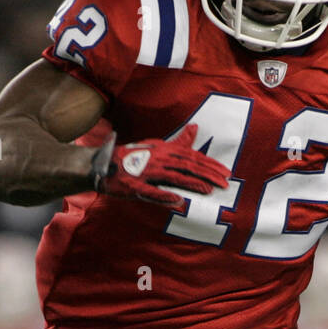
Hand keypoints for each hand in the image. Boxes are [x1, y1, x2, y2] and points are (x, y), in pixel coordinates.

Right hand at [92, 123, 229, 211]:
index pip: (192, 156)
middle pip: (187, 165)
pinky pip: (151, 191)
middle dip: (207, 173)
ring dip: (191, 183)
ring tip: (208, 190)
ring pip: (173, 176)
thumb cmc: (133, 157)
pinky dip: (164, 195)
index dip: (210, 164)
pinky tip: (178, 200)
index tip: (226, 172)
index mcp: (164, 149)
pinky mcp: (134, 186)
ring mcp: (145, 172)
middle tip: (225, 182)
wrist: (102, 163)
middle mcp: (157, 158)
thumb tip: (195, 128)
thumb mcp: (157, 146)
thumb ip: (178, 141)